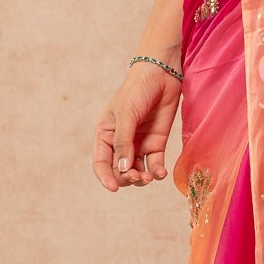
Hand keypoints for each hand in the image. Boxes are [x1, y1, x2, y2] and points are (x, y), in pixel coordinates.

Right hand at [92, 59, 180, 191]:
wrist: (162, 75)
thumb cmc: (137, 90)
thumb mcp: (126, 115)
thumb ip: (124, 142)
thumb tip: (123, 169)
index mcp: (105, 135)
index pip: (101, 163)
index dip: (105, 177)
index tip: (114, 187)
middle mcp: (120, 142)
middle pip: (119, 170)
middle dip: (127, 178)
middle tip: (137, 176)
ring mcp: (139, 144)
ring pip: (137, 171)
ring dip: (142, 178)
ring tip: (149, 176)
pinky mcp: (156, 143)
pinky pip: (154, 164)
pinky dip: (157, 172)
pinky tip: (160, 173)